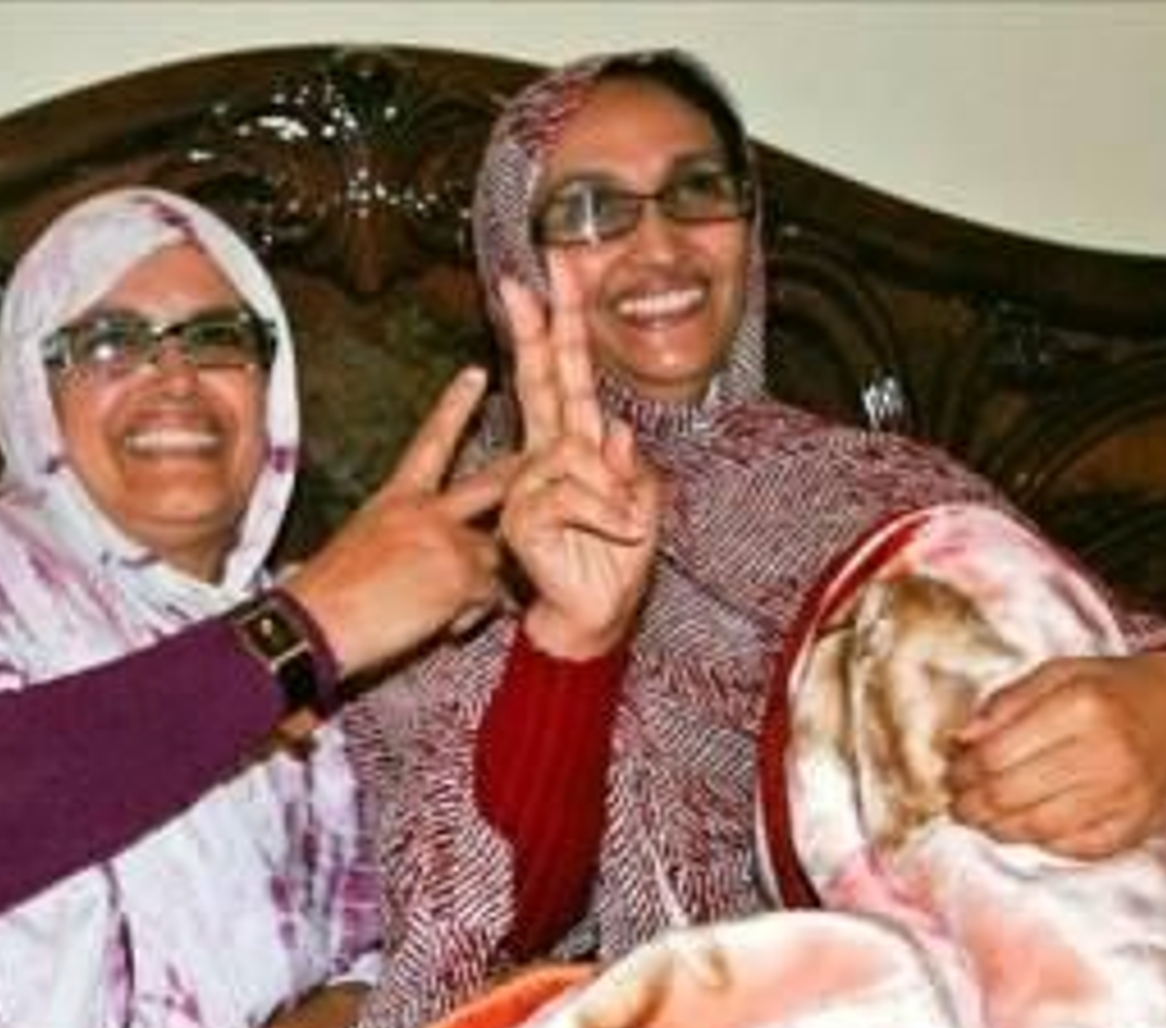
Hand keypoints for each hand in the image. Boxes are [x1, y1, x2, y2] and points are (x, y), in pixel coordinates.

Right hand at [284, 367, 513, 676]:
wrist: (314, 624)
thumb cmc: (326, 596)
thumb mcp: (361, 546)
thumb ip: (403, 538)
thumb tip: (427, 559)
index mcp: (394, 498)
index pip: (431, 442)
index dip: (455, 406)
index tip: (476, 374)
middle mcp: (424, 510)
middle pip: (493, 482)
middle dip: (528, 473)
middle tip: (563, 449)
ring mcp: (447, 539)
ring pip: (497, 553)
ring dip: (481, 584)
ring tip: (436, 609)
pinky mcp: (461, 575)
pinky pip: (489, 598)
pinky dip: (468, 618)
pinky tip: (438, 628)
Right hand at [495, 263, 661, 659]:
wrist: (595, 616)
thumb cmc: (616, 560)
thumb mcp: (644, 503)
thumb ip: (629, 465)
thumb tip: (614, 430)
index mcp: (578, 445)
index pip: (567, 376)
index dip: (562, 325)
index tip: (554, 273)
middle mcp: (549, 457)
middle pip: (542, 381)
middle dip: (537, 329)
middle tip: (521, 280)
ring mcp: (531, 485)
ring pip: (575, 453)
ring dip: (612, 491)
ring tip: (625, 525)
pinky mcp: (524, 516)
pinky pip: (574, 493)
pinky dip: (606, 512)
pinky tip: (619, 531)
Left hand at [946, 650, 1165, 857]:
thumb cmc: (1113, 689)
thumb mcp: (1059, 673)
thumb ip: (1006, 702)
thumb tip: (962, 739)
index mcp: (1081, 707)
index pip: (996, 754)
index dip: (963, 769)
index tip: (951, 771)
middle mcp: (1105, 754)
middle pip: (1010, 795)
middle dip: (970, 803)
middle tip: (957, 800)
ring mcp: (1123, 797)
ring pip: (1034, 829)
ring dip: (995, 827)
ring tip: (979, 817)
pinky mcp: (1135, 829)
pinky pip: (1070, 848)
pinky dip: (1038, 841)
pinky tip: (1023, 827)